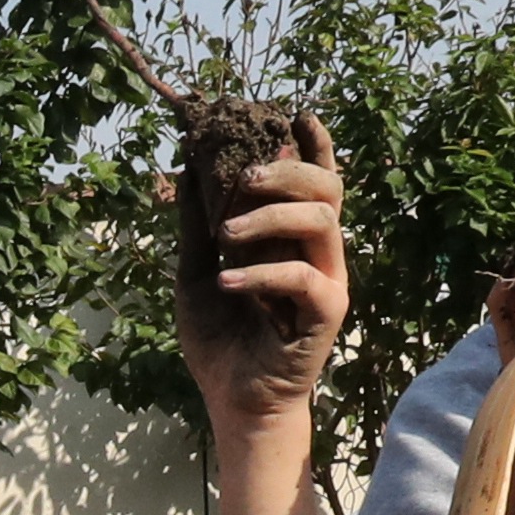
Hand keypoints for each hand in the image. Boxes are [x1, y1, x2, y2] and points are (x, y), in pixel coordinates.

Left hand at [178, 118, 348, 424]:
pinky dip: (262, 273)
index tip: (294, 114)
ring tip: (225, 231)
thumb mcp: (195, 270)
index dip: (314, 144)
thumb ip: (197, 221)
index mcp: (294, 237)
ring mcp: (327, 280)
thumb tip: (188, 164)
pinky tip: (226, 281)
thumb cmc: (220, 337)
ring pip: (322, 222)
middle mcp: (318, 252)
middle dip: (287, 169)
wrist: (232, 400)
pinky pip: (305, 278)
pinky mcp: (326, 313)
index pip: (316, 178)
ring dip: (271, 216)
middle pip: (326, 188)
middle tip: (243, 173)